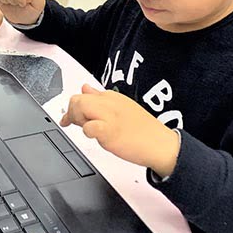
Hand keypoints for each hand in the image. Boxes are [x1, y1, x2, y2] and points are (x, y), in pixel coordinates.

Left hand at [61, 84, 180, 176]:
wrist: (161, 144)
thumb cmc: (144, 130)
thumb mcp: (121, 107)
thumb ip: (100, 97)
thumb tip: (84, 88)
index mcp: (111, 96)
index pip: (82, 94)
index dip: (73, 108)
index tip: (71, 118)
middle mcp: (109, 103)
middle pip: (77, 100)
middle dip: (71, 113)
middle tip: (77, 125)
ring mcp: (109, 116)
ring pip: (79, 108)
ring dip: (78, 120)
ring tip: (90, 131)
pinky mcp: (110, 131)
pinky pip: (89, 127)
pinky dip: (87, 132)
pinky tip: (96, 137)